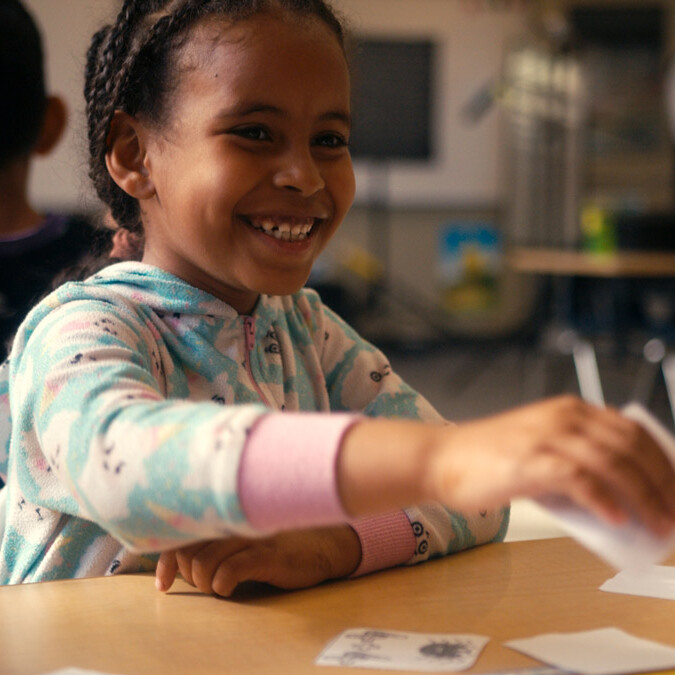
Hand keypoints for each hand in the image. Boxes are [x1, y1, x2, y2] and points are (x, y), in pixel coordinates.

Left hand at [155, 525, 360, 596]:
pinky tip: (230, 590)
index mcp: (228, 517)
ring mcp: (251, 538)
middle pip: (188, 550)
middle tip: (205, 585)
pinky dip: (222, 585)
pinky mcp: (268, 555)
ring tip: (217, 588)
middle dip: (189, 575)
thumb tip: (181, 559)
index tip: (164, 585)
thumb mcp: (245, 538)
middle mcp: (235, 523)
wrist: (323, 545)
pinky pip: (231, 571)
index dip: (166, 561)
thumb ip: (217, 540)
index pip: (182, 533)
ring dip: (203, 583)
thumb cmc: (280, 544)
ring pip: (204, 562)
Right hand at [339, 396, 674, 536]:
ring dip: (644, 497)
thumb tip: (623, 501)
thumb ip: (578, 464)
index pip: (632, 430)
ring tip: (658, 525)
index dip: (663, 461)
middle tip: (674, 512)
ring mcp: (546, 436)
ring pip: (613, 462)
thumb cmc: (489, 460)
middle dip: (663, 482)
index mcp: (568, 410)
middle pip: (630, 445)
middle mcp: (562, 416)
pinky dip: (605, 501)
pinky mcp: (531, 459)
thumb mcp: (541, 449)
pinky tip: (617, 519)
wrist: (442, 458)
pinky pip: (581, 479)